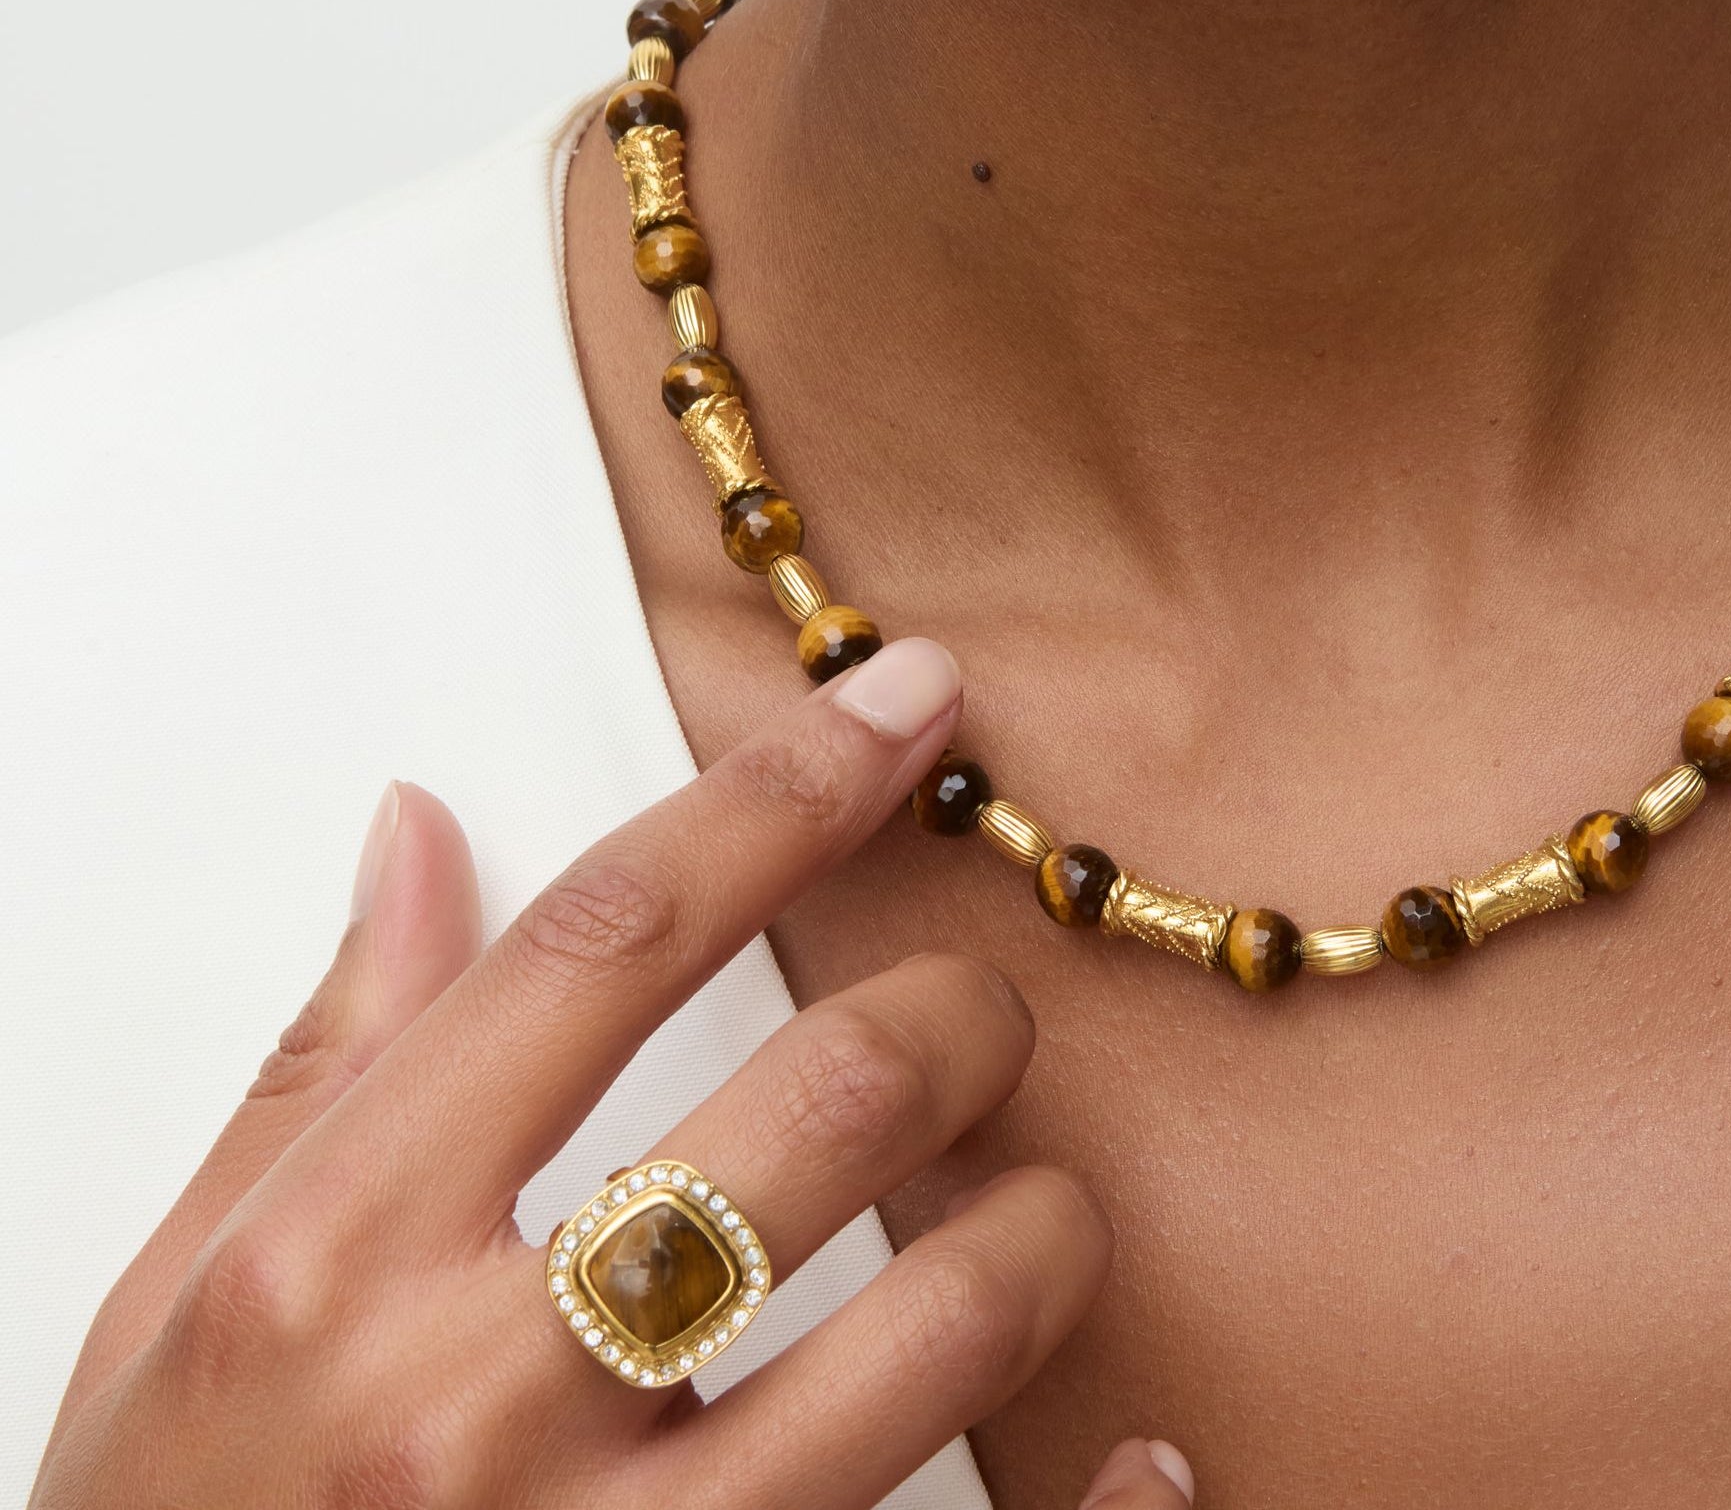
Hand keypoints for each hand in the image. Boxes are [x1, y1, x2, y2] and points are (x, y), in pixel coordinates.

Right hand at [31, 637, 1193, 1509]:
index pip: (611, 938)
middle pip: (827, 1100)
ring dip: (1041, 1234)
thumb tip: (422, 834)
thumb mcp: (184, 1305)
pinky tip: (1139, 1464)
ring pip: (944, 1327)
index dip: (786, 790)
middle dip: (959, 1017)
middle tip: (978, 1017)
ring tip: (1035, 1217)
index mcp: (339, 1259)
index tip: (909, 704)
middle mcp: (475, 1406)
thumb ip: (326, 1061)